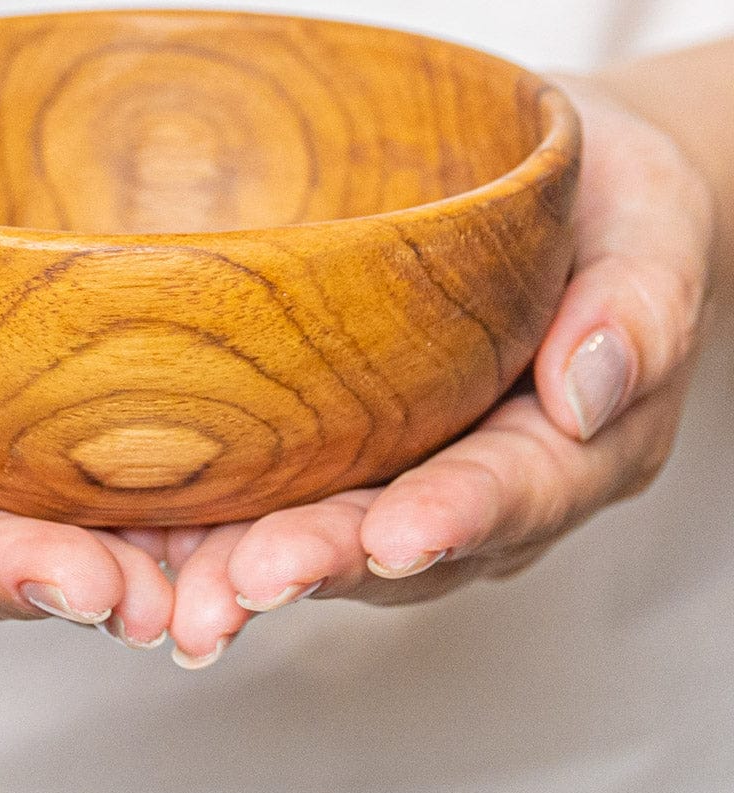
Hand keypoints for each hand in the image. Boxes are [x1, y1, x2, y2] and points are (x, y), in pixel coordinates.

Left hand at [163, 75, 714, 666]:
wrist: (558, 202)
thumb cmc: (608, 209)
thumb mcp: (647, 230)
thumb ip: (637, 307)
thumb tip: (591, 388)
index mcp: (569, 445)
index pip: (513, 491)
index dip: (454, 519)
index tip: (396, 540)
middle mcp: (480, 480)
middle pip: (399, 540)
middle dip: (320, 563)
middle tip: (240, 584)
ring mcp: (406, 469)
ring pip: (328, 533)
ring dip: (249, 566)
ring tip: (174, 591)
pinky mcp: (345, 443)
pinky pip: (282, 490)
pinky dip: (214, 519)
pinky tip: (145, 532)